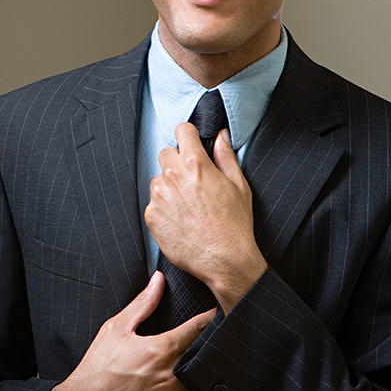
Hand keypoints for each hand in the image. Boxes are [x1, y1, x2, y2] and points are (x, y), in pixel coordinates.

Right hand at [49, 272, 212, 390]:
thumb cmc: (98, 367)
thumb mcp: (116, 329)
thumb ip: (142, 304)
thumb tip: (158, 280)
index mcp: (159, 349)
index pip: (198, 328)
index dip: (213, 318)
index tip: (223, 310)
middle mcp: (171, 374)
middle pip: (209, 353)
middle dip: (218, 341)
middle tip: (225, 334)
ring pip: (210, 381)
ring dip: (216, 367)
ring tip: (220, 358)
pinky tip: (210, 385)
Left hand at [146, 125, 265, 312]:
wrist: (224, 260)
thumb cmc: (235, 224)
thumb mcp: (239, 185)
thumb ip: (226, 156)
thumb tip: (221, 136)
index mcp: (195, 164)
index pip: (182, 131)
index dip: (189, 136)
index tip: (192, 145)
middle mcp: (172, 176)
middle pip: (166, 153)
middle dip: (178, 161)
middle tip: (193, 180)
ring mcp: (159, 196)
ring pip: (158, 178)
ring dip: (169, 185)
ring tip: (189, 204)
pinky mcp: (151, 215)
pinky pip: (154, 202)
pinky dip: (164, 207)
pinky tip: (181, 219)